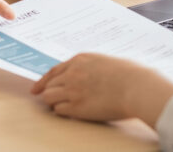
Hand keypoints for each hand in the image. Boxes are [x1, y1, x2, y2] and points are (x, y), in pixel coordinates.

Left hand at [32, 53, 172, 125]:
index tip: (36, 88)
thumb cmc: (130, 75)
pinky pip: (59, 110)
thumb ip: (92, 68)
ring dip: (54, 103)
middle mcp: (72, 73)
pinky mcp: (76, 107)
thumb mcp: (106, 62)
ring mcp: (72, 90)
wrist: (136, 87)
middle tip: (55, 100)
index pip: (54, 71)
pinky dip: (62, 112)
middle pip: (49, 85)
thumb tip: (90, 76)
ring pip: (49, 97)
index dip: (43, 81)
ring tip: (64, 107)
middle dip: (50, 92)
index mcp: (79, 60)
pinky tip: (71, 113)